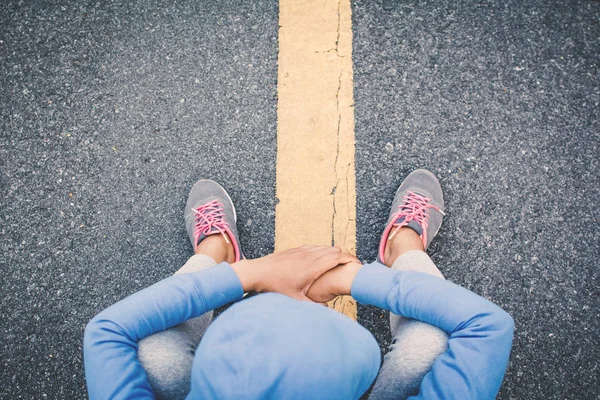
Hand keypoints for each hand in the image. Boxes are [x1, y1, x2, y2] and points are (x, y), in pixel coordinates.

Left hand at [231, 246, 357, 300]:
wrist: (255, 273)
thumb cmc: (274, 287)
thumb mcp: (296, 301)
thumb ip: (314, 308)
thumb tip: (329, 318)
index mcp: (312, 266)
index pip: (337, 256)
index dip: (351, 259)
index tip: (358, 265)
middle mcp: (308, 255)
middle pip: (333, 250)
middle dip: (345, 256)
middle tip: (352, 266)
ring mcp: (300, 251)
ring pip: (323, 247)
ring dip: (333, 253)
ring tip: (340, 264)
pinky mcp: (293, 250)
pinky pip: (313, 247)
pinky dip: (321, 252)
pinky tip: (321, 260)